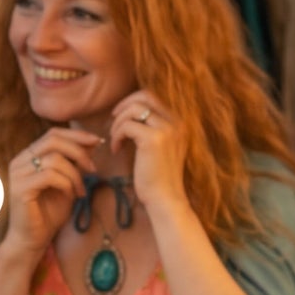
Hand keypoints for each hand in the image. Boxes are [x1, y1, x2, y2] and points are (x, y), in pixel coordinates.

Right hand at [0, 126, 99, 260]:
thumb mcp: (69, 183)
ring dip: (75, 175)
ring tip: (81, 191)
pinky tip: (74, 195)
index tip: (98, 141)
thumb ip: (76, 164)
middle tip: (93, 169)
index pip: (53, 134)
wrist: (34, 237)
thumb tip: (93, 143)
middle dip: (79, 152)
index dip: (77, 134)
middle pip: (53, 141)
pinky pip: (50, 176)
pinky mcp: (20, 188)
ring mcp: (18, 174)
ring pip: (54, 159)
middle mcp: (20, 161)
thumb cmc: (50, 212)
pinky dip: (68, 184)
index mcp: (29, 156)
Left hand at [110, 91, 190, 220]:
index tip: (122, 117)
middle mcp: (178, 123)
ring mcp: (168, 130)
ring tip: (116, 139)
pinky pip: (126, 126)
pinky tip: (116, 149)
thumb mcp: (161, 146)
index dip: (133, 102)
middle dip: (124, 105)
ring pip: (133, 109)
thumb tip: (131, 109)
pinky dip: (116, 136)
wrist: (165, 198)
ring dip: (118, 122)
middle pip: (145, 95)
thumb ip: (154, 127)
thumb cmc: (159, 176)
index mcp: (181, 123)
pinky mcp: (154, 140)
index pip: (154, 97)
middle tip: (113, 120)